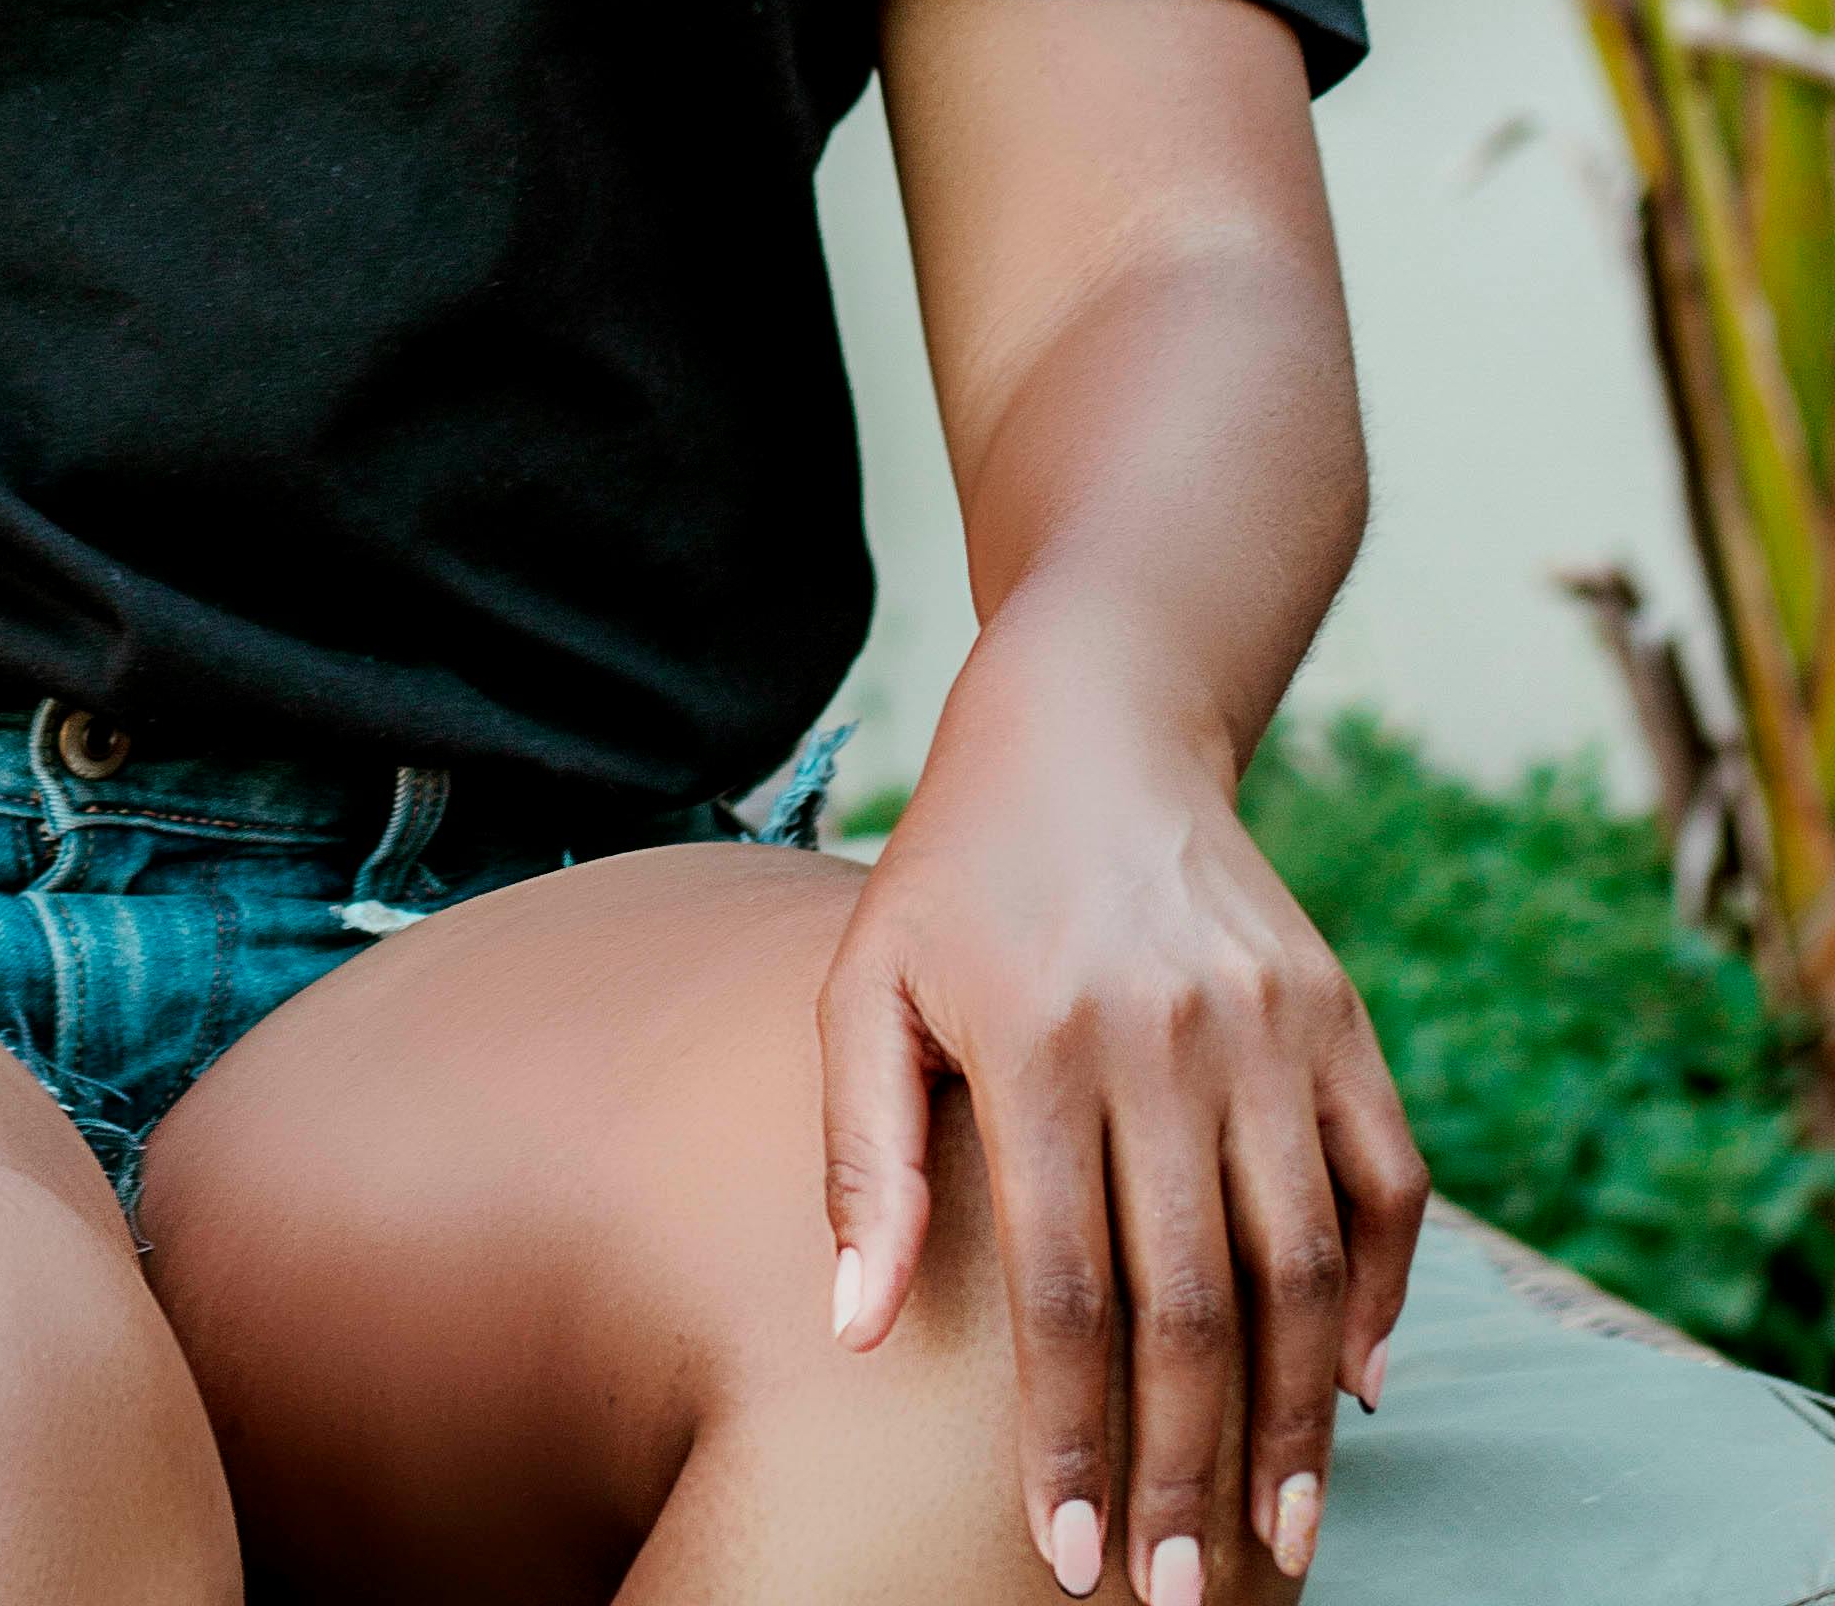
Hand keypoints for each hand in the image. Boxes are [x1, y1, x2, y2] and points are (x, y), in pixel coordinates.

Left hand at [818, 647, 1422, 1599]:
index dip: (1074, 1438)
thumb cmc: (955, 876)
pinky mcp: (1339, 1012)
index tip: (1069, 1557)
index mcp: (1041, 1044)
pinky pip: (1387, 1183)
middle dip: (1186, 1469)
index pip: (1070, 1293)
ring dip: (1298, 1420)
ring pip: (1305, 1266)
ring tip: (1278, 1538)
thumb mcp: (866, 986)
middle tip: (1176, 1591)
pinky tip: (1354, 1391)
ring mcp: (1270, 1026)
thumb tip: (854, 1330)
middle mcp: (1168, 1039)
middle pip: (1196, 1303)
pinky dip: (1383, 1295)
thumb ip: (863, 1155)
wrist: (1091, 724)